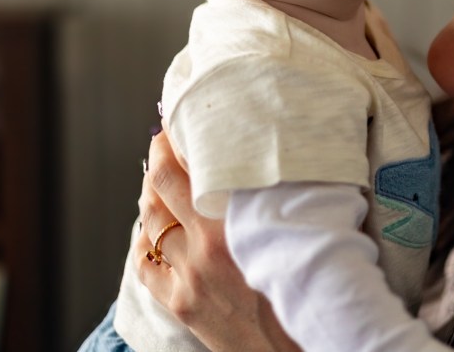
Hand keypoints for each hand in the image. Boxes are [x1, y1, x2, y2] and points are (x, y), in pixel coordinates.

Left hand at [135, 129, 299, 351]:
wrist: (296, 348)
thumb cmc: (310, 289)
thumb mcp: (303, 233)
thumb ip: (286, 198)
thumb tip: (288, 165)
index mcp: (236, 223)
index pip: (189, 168)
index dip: (176, 142)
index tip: (180, 124)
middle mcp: (205, 246)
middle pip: (161, 186)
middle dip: (156, 159)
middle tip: (161, 142)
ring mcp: (189, 275)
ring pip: (151, 222)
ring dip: (150, 196)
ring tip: (157, 181)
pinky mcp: (182, 303)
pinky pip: (145, 266)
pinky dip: (143, 241)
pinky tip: (149, 232)